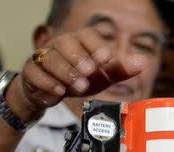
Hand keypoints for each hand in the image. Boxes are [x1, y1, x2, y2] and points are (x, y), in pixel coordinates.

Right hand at [5, 27, 143, 120]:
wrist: (51, 92)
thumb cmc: (80, 79)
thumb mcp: (102, 77)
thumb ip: (120, 70)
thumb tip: (142, 62)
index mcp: (80, 42)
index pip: (87, 36)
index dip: (96, 46)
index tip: (106, 58)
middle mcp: (60, 46)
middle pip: (66, 44)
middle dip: (78, 58)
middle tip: (89, 73)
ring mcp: (43, 58)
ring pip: (50, 59)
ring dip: (66, 73)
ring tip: (79, 87)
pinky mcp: (31, 72)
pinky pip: (35, 73)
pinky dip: (47, 83)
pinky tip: (58, 93)